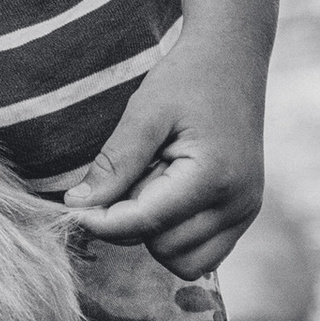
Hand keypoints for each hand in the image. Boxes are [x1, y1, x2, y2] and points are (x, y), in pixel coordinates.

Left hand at [63, 34, 265, 277]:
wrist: (233, 58)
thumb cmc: (188, 77)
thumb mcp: (145, 111)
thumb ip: (115, 163)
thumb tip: (78, 206)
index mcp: (213, 177)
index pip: (145, 222)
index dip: (102, 221)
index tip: (74, 208)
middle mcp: (238, 203)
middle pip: (162, 246)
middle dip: (135, 220)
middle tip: (137, 172)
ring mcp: (245, 212)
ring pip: (182, 261)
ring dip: (156, 233)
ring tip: (158, 182)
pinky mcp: (244, 215)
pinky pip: (202, 255)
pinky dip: (177, 237)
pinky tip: (171, 196)